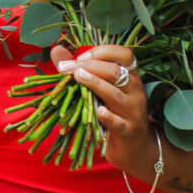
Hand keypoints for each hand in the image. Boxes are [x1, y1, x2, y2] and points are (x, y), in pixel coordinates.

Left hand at [57, 42, 153, 178]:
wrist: (134, 142)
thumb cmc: (113, 108)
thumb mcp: (101, 87)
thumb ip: (79, 67)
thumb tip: (57, 50)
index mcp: (130, 76)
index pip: (125, 55)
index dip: (103, 52)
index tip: (81, 56)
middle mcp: (135, 91)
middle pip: (116, 72)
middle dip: (89, 66)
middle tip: (65, 67)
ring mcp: (133, 111)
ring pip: (116, 94)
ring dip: (95, 84)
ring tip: (77, 77)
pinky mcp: (127, 130)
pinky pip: (118, 122)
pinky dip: (107, 116)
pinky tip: (97, 111)